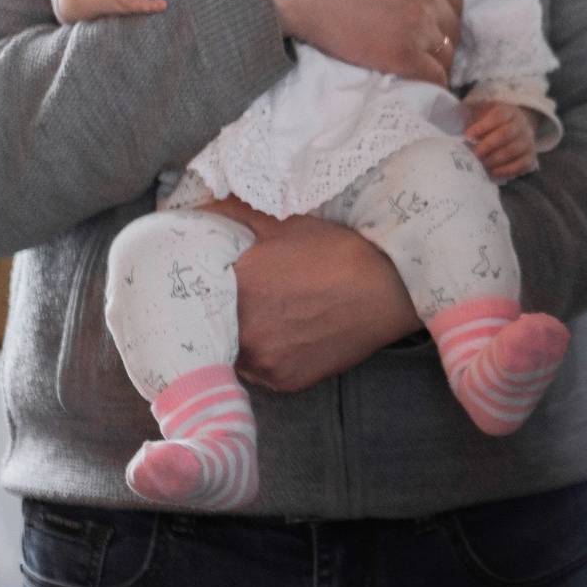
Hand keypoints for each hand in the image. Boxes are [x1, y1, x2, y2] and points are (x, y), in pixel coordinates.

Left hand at [211, 201, 422, 391]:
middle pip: (212, 325)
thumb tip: (203, 204)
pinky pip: (261, 371)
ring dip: (240, 338)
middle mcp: (242, 333)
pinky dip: (266, 356)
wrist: (389, 292)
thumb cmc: (337, 254)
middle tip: (242, 298)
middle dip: (220, 312)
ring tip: (264, 319)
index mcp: (236, 290)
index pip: (197, 290)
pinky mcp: (285, 382)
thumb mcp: (285, 223)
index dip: (203, 283)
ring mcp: (264, 362)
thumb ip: (235, 213)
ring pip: (234, 352)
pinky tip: (285, 336)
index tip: (214, 278)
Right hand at [258, 0, 462, 86]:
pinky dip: (432, 81)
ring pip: (446, 50)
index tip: (422, 14)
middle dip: (440, 32)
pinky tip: (420, 82)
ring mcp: (417, 24)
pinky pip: (433, 75)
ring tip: (418, 63)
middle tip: (418, 41)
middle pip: (452, 22)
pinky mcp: (400, 54)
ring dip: (436, 57)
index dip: (440, 5)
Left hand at [464, 100, 537, 180]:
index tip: (468, 136)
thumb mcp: (484, 110)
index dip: (482, 127)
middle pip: (505, 134)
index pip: (498, 116)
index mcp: (508, 111)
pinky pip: (521, 164)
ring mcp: (528, 141)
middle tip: (472, 154)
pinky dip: (506, 170)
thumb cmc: (493, 121)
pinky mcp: (531, 156)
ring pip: (512, 150)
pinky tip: (492, 171)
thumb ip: (472, 109)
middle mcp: (521, 125)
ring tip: (479, 164)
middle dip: (486, 146)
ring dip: (494, 159)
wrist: (517, 127)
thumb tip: (458, 110)